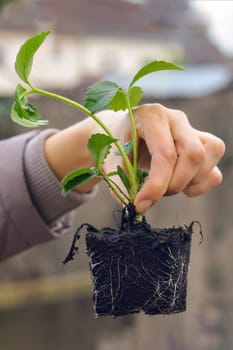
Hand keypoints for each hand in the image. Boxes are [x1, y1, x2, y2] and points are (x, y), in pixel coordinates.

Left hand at [44, 103, 224, 213]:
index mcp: (152, 116)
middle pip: (194, 154)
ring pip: (210, 156)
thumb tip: (132, 207)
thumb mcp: (110, 160)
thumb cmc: (117, 144)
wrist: (124, 133)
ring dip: (189, 182)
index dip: (156, 185)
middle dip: (175, 183)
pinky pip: (214, 168)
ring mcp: (192, 130)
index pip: (164, 153)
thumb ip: (119, 182)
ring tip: (166, 187)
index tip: (140, 205)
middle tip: (154, 194)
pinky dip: (200, 184)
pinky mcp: (201, 145)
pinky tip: (181, 186)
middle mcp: (176, 119)